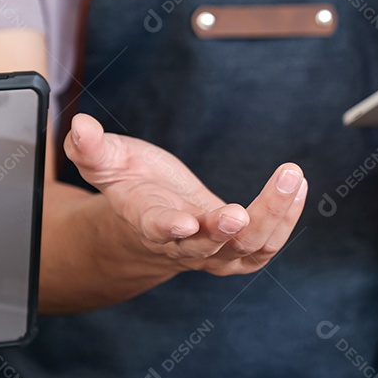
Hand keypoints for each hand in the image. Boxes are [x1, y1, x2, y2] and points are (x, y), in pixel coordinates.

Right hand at [64, 113, 306, 275]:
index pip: (157, 229)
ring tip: (291, 178)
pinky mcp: (241, 249)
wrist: (151, 225)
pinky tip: (298, 186)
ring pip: (248, 247)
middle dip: (227, 229)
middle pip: (210, 246)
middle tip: (242, 210)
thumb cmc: (133, 188)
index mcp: (148, 222)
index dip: (169, 228)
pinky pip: (268, 244)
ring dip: (273, 216)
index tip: (183, 222)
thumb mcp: (108, 164)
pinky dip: (286, 219)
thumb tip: (79, 125)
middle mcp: (185, 245)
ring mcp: (216, 251)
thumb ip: (93, 149)